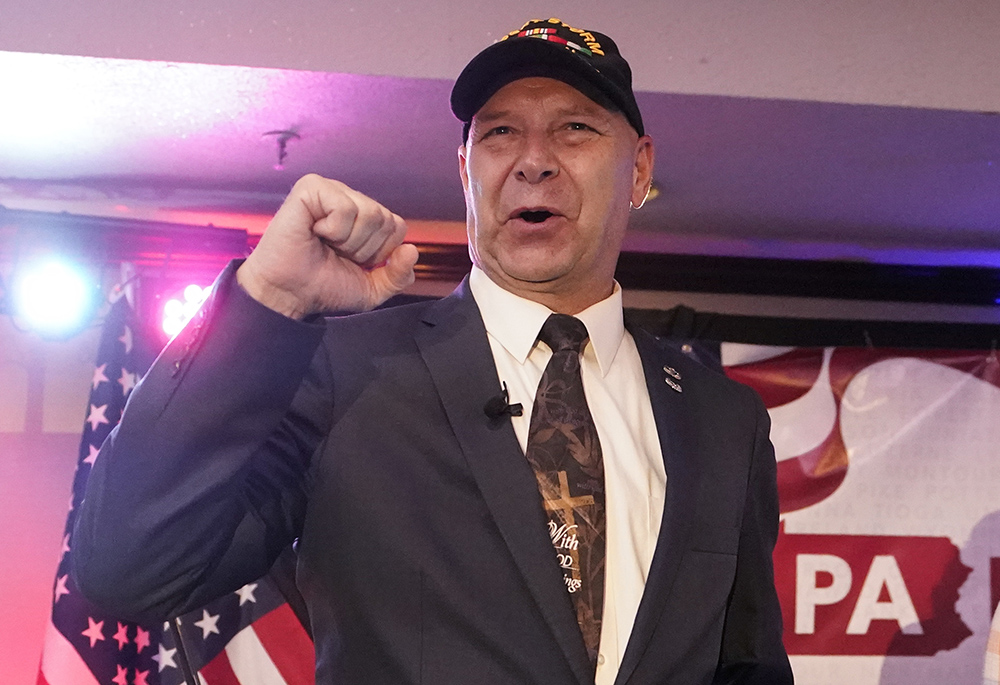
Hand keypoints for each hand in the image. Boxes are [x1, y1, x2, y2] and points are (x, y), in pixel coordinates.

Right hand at [236, 175, 419, 318]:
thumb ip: (399, 276)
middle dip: (364, 249)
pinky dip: (333, 229)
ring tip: (325, 243)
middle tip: (336, 253)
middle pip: (385, 219)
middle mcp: (350, 200)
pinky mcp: (311, 188)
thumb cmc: (324, 287)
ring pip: (370, 213)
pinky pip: (345, 207)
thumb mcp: (372, 289)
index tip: (353, 262)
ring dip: (348, 241)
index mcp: (365, 218)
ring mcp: (331, 191)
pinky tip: (314, 232)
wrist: (289, 294)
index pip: (397, 227)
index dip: (380, 253)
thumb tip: (412, 251)